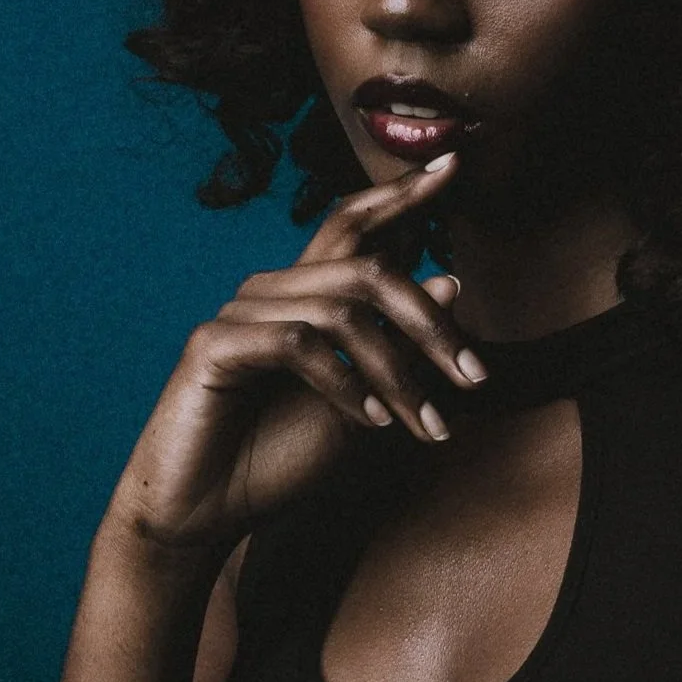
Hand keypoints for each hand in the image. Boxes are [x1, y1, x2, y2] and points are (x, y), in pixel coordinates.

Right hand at [98, 151, 486, 568]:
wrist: (205, 516)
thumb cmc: (277, 462)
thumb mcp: (364, 406)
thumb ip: (400, 348)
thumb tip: (450, 280)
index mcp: (304, 299)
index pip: (354, 225)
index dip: (401, 193)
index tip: (453, 164)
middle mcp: (271, 293)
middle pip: (366, 267)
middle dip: (430, 322)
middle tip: (475, 377)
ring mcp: (239, 315)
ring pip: (342, 311)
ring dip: (398, 372)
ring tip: (425, 424)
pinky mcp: (214, 345)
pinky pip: (299, 344)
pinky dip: (346, 385)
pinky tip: (370, 424)